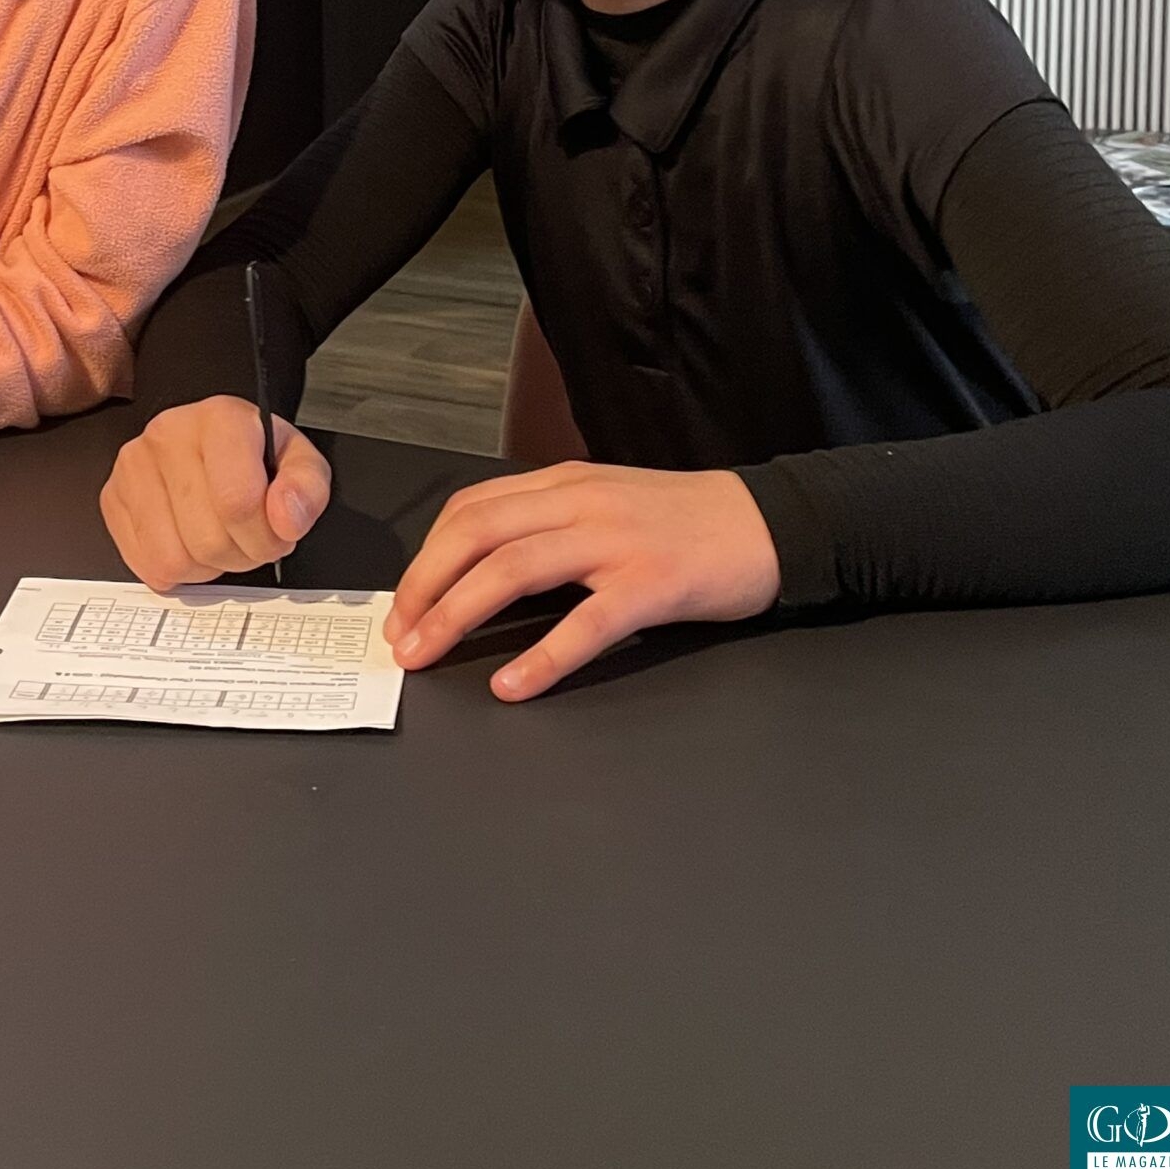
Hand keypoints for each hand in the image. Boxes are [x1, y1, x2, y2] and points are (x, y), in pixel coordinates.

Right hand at [101, 395, 332, 588]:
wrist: (212, 446)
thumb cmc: (255, 457)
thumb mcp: (300, 464)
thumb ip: (306, 489)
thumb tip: (286, 518)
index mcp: (220, 418)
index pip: (238, 501)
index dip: (265, 536)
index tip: (278, 534)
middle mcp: (168, 434)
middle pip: (207, 539)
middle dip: (240, 554)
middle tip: (248, 536)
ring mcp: (133, 466)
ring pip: (173, 559)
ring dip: (206, 566)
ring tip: (218, 536)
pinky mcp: (111, 496)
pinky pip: (145, 565)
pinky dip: (175, 569)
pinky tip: (189, 540)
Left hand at [384, 461, 781, 700]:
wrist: (769, 523)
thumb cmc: (684, 522)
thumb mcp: (605, 504)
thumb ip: (550, 525)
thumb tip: (482, 569)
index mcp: (564, 483)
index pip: (471, 509)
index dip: (426, 557)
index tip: (403, 602)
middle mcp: (580, 503)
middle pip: (477, 535)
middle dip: (425, 587)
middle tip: (400, 636)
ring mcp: (616, 542)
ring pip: (514, 570)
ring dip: (457, 616)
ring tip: (426, 656)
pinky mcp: (653, 585)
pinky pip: (586, 623)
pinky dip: (542, 657)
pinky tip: (513, 684)